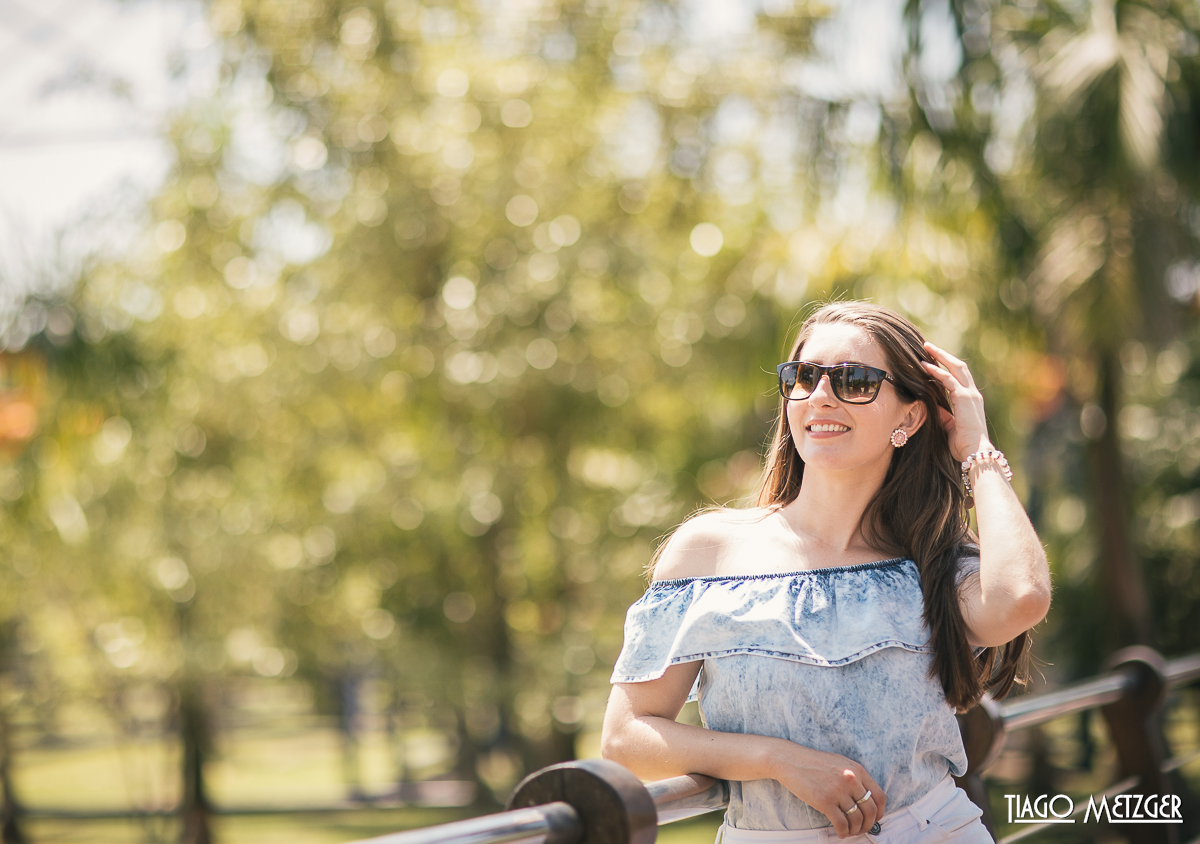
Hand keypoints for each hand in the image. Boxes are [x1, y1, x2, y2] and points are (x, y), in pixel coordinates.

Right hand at [770, 744, 885, 838]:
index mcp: (857, 770)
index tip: (874, 819)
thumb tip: (867, 799)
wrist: (789, 760)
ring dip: (855, 830)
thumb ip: (855, 777)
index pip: (879, 796)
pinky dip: (843, 832)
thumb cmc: (813, 762)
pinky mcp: (824, 801)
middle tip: (861, 829)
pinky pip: (841, 823)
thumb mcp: (840, 763)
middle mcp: (850, 779)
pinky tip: (840, 832)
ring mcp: (838, 790)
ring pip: (857, 819)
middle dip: (868, 824)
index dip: (880, 812)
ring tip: (849, 831)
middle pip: (871, 810)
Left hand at [921, 341, 991, 461]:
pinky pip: (949, 380)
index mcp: (970, 399)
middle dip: (943, 354)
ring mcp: (970, 394)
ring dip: (939, 356)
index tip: (932, 358)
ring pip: (955, 367)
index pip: (959, 376)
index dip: (946, 365)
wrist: (974, 452)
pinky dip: (937, 371)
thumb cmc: (962, 444)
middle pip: (958, 366)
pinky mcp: (965, 398)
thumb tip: (932, 407)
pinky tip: (925, 366)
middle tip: (927, 345)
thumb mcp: (949, 426)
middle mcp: (972, 393)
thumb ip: (943, 414)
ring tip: (925, 348)